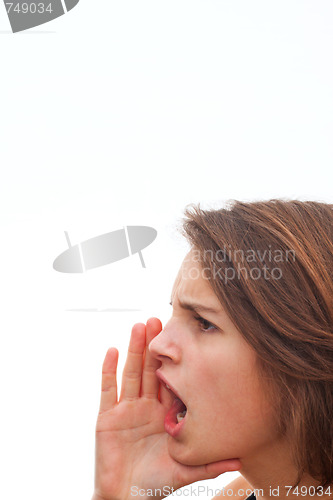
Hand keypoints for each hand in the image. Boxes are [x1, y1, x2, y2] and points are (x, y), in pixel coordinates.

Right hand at [92, 318, 240, 499]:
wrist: (126, 498)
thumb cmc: (156, 484)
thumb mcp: (186, 470)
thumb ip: (210, 463)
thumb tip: (242, 460)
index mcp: (164, 413)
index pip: (170, 380)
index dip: (174, 360)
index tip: (180, 337)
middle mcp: (146, 406)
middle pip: (149, 369)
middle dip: (153, 346)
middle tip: (158, 321)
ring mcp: (126, 409)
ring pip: (131, 373)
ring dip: (134, 350)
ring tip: (139, 327)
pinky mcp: (107, 417)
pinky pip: (108, 389)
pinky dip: (108, 370)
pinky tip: (112, 351)